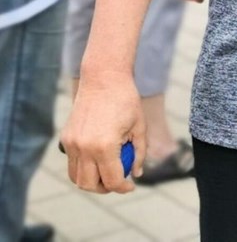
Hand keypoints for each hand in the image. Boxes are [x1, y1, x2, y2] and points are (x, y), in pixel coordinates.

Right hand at [62, 75, 143, 192]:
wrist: (103, 79)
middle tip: (118, 183)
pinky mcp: (65, 138)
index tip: (130, 186)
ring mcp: (71, 143)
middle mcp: (84, 148)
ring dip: (91, 181)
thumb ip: (139, 153)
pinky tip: (98, 161)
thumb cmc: (126, 101)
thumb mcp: (140, 128)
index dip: (122, 188)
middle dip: (105, 189)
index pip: (111, 180)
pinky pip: (72, 163)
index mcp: (104, 146)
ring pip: (76, 177)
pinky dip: (83, 168)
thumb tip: (136, 175)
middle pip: (89, 184)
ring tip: (107, 175)